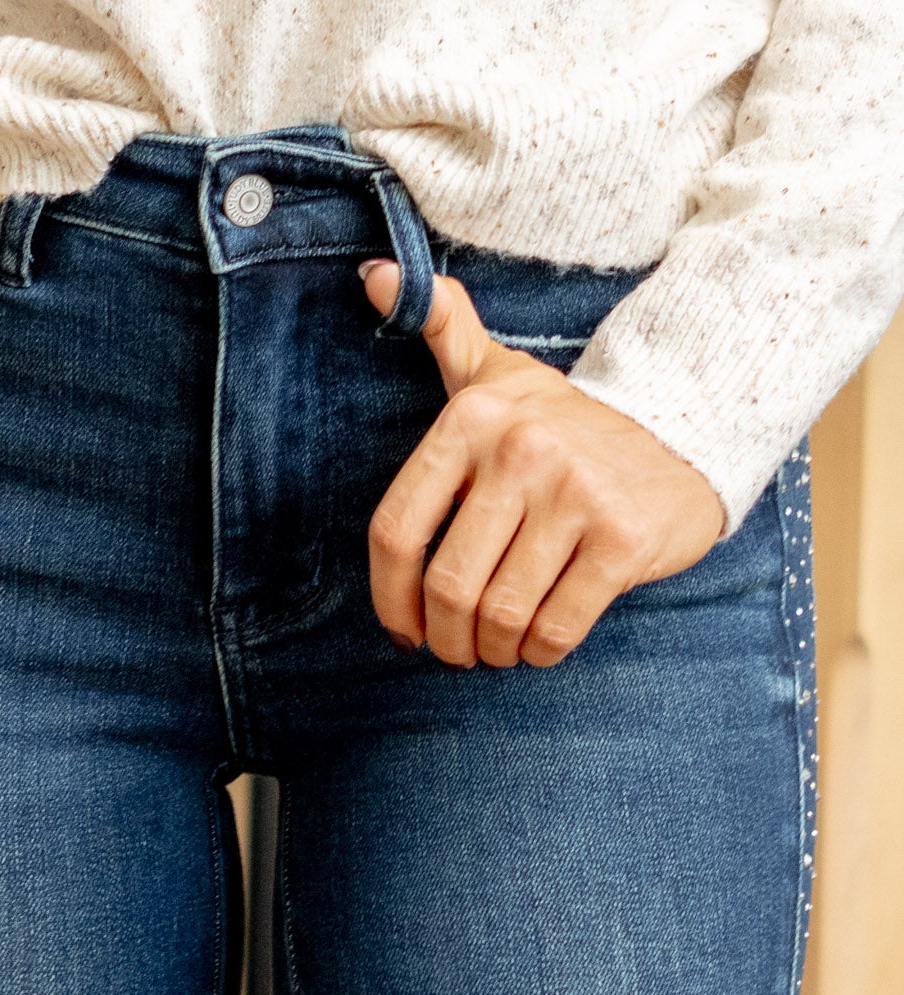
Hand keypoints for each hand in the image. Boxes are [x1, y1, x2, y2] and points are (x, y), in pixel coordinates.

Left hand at [359, 260, 725, 667]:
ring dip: (492, 651)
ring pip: (501, 614)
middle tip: (457, 650)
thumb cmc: (567, 422)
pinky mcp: (623, 541)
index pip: (398, 529)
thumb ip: (441, 332)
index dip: (388, 598)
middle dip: (446, 637)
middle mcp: (521, 452)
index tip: (403, 630)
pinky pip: (556, 627)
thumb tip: (374, 276)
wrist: (685, 431)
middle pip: (449, 586)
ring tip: (497, 651)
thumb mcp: (499, 373)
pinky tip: (539, 646)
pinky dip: (539, 652)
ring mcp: (576, 496)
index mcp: (473, 419)